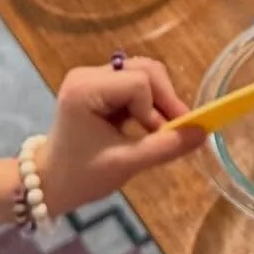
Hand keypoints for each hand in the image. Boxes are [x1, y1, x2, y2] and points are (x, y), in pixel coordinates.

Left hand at [39, 55, 203, 212]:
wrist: (49, 184)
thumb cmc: (81, 176)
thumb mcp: (125, 164)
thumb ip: (164, 147)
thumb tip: (203, 134)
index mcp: (85, 89)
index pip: (138, 83)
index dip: (157, 108)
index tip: (163, 136)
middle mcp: (88, 74)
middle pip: (144, 70)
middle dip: (164, 99)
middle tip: (174, 130)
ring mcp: (92, 77)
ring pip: (143, 73)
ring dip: (159, 99)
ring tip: (161, 129)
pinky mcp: (99, 85)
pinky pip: (135, 82)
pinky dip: (149, 101)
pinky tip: (148, 125)